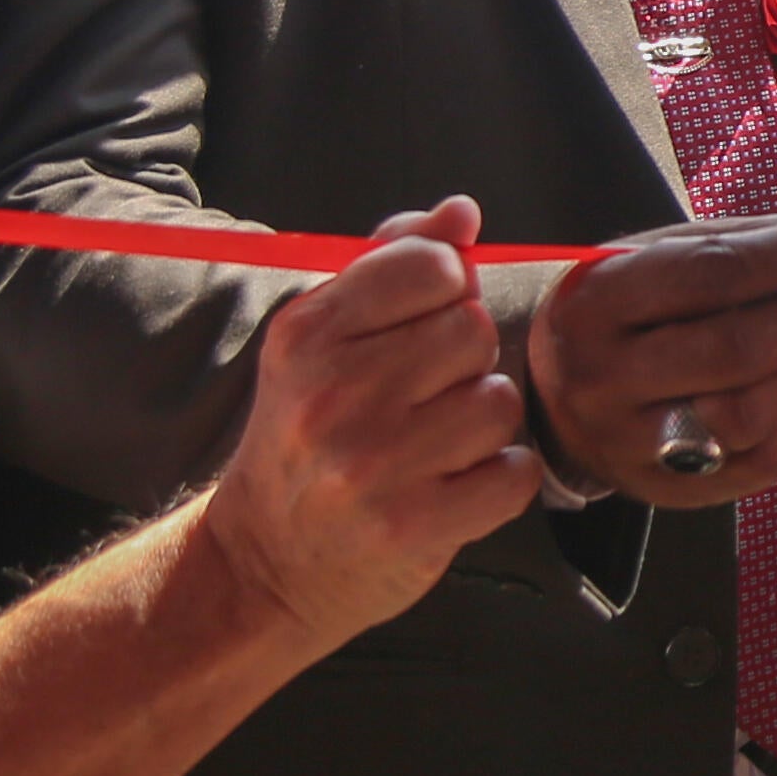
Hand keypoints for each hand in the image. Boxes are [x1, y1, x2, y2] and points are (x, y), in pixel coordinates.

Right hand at [195, 201, 534, 644]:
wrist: (261, 562)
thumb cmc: (306, 436)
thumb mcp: (322, 341)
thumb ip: (393, 263)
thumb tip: (461, 213)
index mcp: (307, 333)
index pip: (433, 265)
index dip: (446, 294)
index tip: (416, 331)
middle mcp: (333, 394)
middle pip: (473, 332)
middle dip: (463, 364)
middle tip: (418, 401)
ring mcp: (371, 465)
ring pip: (499, 403)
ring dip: (482, 426)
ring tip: (432, 447)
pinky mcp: (412, 526)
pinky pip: (515, 473)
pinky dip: (499, 481)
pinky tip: (454, 487)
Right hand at [528, 214, 776, 504]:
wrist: (552, 391)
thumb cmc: (624, 310)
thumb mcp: (656, 254)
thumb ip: (744, 244)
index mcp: (596, 302)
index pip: (715, 273)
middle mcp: (602, 379)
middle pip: (733, 349)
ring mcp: (629, 444)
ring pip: (745, 415)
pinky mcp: (663, 491)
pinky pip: (754, 464)